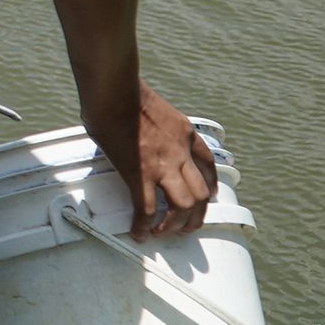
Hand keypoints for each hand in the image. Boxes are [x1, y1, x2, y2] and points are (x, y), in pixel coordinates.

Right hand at [85, 80, 216, 239]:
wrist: (115, 91)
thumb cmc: (124, 92)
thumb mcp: (154, 109)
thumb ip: (154, 125)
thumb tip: (135, 132)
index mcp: (185, 134)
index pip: (208, 165)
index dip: (210, 185)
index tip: (207, 197)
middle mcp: (181, 153)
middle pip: (201, 194)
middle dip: (196, 216)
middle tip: (185, 226)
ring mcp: (163, 165)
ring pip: (184, 206)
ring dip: (176, 225)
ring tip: (163, 233)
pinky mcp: (140, 174)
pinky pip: (147, 208)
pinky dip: (144, 224)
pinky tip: (139, 231)